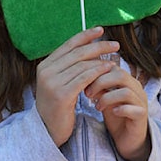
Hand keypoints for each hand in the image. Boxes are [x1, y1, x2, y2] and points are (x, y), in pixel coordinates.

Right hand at [35, 26, 118, 146]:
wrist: (47, 130)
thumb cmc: (58, 105)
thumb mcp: (61, 82)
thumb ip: (70, 66)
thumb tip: (92, 48)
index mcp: (45, 65)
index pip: (68, 45)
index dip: (85, 36)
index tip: (100, 30)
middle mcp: (46, 71)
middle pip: (77, 53)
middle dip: (98, 46)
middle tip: (115, 44)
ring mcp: (52, 83)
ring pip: (82, 65)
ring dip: (101, 60)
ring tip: (114, 58)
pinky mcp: (61, 94)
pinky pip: (84, 78)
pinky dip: (98, 71)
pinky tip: (108, 68)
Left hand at [86, 63, 151, 160]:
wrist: (128, 139)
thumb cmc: (116, 117)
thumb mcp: (105, 100)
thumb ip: (99, 88)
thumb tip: (85, 77)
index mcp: (128, 82)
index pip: (114, 68)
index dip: (97, 73)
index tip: (83, 82)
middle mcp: (137, 89)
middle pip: (121, 75)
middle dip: (101, 83)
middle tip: (88, 93)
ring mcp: (141, 102)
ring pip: (126, 92)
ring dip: (108, 98)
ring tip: (97, 106)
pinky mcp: (142, 116)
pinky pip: (133, 109)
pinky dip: (120, 109)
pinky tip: (111, 112)